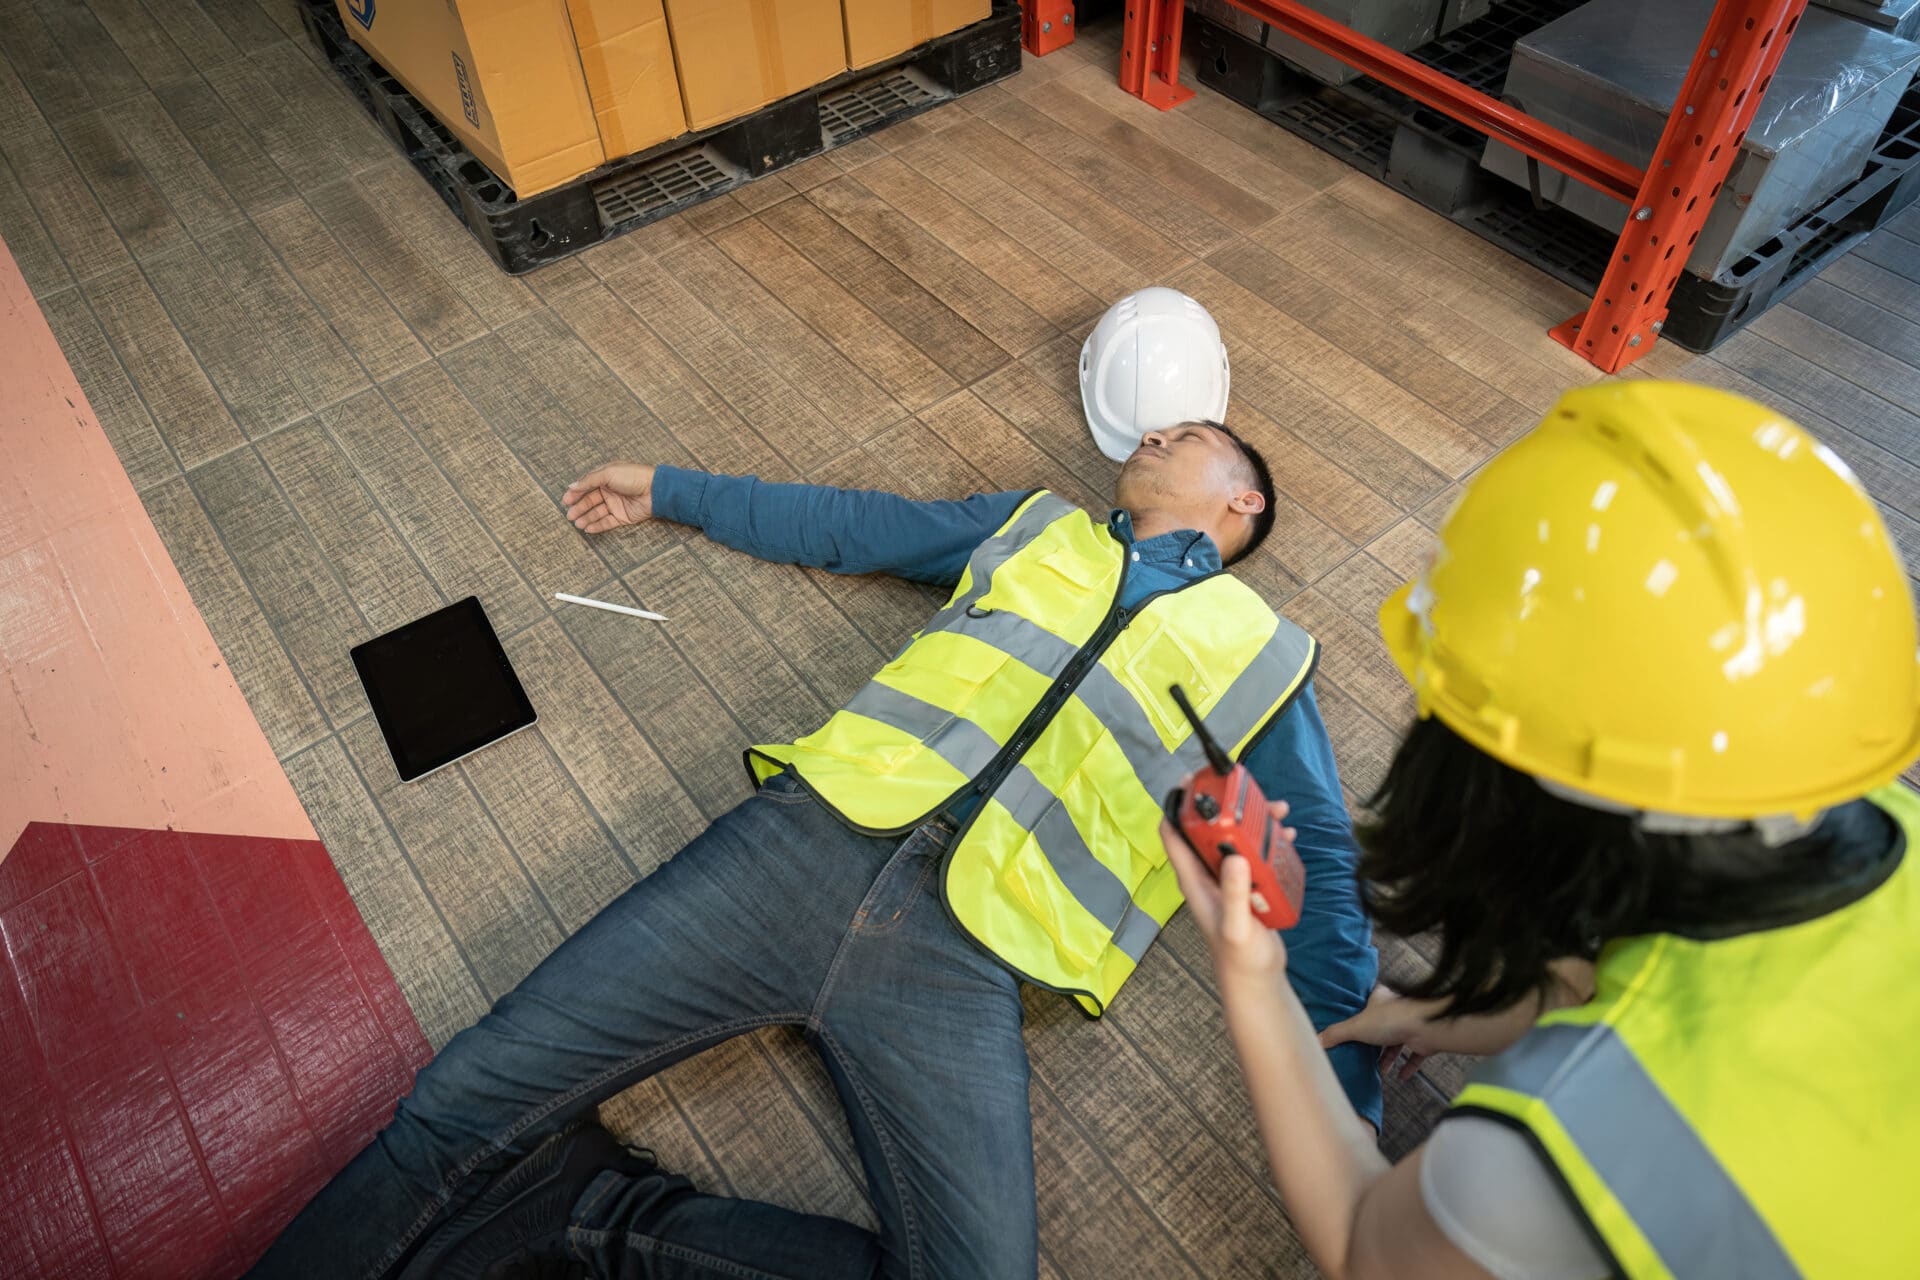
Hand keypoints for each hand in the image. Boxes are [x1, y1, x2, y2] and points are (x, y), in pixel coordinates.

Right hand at [563, 463, 655, 531]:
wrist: (655, 490)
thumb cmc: (633, 477)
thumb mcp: (608, 473)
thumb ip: (589, 480)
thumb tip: (572, 486)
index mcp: (606, 477)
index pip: (586, 486)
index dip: (576, 493)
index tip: (565, 501)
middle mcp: (610, 491)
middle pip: (590, 501)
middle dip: (579, 508)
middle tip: (570, 515)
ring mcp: (616, 504)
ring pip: (597, 513)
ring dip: (586, 518)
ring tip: (577, 524)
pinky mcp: (622, 516)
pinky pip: (607, 522)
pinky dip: (597, 526)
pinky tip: (588, 528)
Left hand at [1161, 801, 1293, 987]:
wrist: (1257, 978)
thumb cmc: (1240, 958)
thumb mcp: (1237, 926)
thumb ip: (1234, 894)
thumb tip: (1234, 856)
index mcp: (1194, 880)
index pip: (1174, 834)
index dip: (1179, 804)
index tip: (1197, 780)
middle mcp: (1207, 874)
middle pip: (1210, 827)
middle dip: (1228, 805)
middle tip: (1251, 791)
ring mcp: (1228, 877)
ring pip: (1236, 837)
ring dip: (1255, 821)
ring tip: (1280, 811)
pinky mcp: (1247, 883)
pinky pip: (1256, 852)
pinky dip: (1270, 840)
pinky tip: (1287, 835)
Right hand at [1319, 984, 1439, 1081]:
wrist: (1427, 1027)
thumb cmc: (1392, 1019)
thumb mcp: (1356, 1026)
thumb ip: (1336, 1033)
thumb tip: (1316, 1039)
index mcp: (1380, 998)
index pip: (1368, 1002)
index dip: (1360, 1012)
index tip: (1353, 1024)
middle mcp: (1396, 1009)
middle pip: (1381, 1025)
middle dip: (1373, 1042)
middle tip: (1363, 1053)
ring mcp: (1411, 1025)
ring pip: (1397, 1042)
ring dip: (1389, 1057)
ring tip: (1379, 1070)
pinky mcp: (1423, 1040)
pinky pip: (1414, 1056)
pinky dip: (1408, 1066)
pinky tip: (1401, 1077)